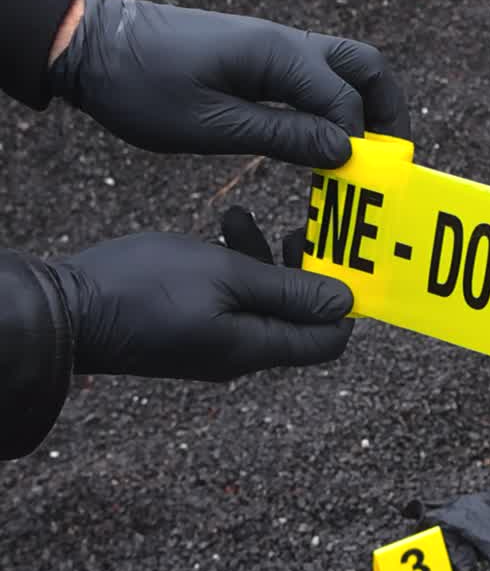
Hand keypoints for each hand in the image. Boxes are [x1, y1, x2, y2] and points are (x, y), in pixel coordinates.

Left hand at [49, 0, 409, 167]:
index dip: (360, 146)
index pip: (346, 101)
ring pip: (346, 68)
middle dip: (388, 113)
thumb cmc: (140, 86)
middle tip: (389, 161)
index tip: (361, 187)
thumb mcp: (209, 125)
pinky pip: (317, 77)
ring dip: (365, 109)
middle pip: (366, 67)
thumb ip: (282, 136)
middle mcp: (284, 43)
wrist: (91, 46)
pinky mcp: (259, 58)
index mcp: (275, 55)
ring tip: (365, 157)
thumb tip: (344, 151)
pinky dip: (335, 107)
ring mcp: (274, 48)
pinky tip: (325, 143)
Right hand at [49, 211, 354, 381]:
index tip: (342, 255)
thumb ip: (288, 290)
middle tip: (301, 228)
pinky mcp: (191, 326)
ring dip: (263, 256)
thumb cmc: (144, 288)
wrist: (64, 309)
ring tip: (242, 217)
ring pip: (263, 299)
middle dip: (306, 269)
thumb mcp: (226, 276)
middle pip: (300, 317)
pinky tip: (220, 226)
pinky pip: (230, 297)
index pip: (330, 340)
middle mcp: (243, 353)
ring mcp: (216, 341)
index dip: (344, 300)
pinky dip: (232, 262)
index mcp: (257, 347)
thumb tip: (345, 303)